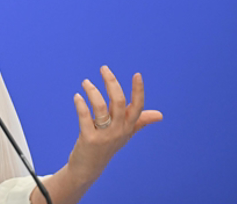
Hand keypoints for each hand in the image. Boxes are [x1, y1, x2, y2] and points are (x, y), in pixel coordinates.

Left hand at [66, 65, 162, 185]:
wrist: (88, 169)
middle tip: (104, 68)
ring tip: (85, 82)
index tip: (137, 74)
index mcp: (128, 127)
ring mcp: (104, 135)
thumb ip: (139, 121)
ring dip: (92, 91)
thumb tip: (160, 115)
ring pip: (101, 107)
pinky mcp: (89, 139)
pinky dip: (80, 104)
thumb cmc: (107, 148)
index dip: (139, 91)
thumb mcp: (125, 134)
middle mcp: (119, 131)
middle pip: (119, 102)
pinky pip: (85, 117)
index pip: (138, 107)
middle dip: (112, 82)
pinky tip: (77, 97)